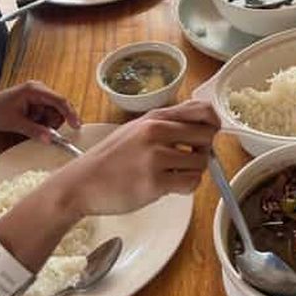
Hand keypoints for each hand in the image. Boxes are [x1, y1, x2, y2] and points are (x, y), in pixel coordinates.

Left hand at [0, 81, 80, 140]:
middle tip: (45, 132)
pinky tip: (30, 123)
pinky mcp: (35, 100)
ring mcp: (37, 94)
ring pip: (53, 111)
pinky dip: (42, 121)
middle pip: (59, 106)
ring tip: (31, 125)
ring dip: (46, 122)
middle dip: (54, 121)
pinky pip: (46, 112)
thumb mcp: (15, 123)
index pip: (59, 100)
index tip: (76, 126)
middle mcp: (38, 89)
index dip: (70, 113)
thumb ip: (35, 131)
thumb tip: (50, 139)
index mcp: (34, 89)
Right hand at [55, 100, 220, 216]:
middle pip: (207, 136)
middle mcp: (156, 132)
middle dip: (204, 149)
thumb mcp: (137, 129)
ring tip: (173, 173)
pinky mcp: (154, 182)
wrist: (82, 183)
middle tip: (189, 158)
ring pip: (201, 162)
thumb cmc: (111, 158)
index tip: (210, 132)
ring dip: (193, 171)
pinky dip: (186, 186)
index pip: (201, 109)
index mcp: (154, 117)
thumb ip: (166, 124)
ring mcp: (155, 157)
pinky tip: (169, 185)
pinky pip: (190, 183)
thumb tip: (203, 126)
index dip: (213, 122)